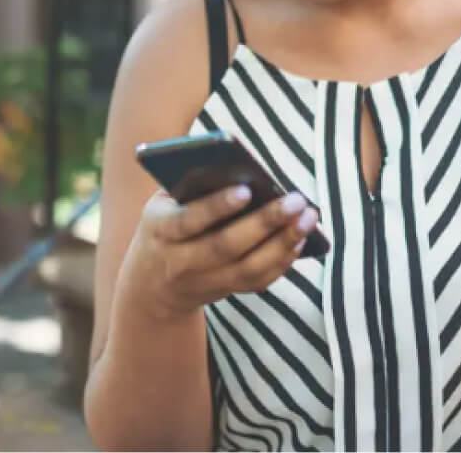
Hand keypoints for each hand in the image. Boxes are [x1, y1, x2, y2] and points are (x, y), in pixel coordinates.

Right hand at [127, 185, 318, 319]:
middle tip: (296, 200)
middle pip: (226, 246)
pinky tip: (300, 238)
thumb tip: (236, 168)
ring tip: (308, 217)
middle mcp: (181, 261)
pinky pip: (259, 281)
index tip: (246, 189)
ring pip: (249, 268)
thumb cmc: (164, 223)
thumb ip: (190, 186)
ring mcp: (205, 281)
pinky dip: (283, 261)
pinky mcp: (225, 292)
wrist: (152, 282)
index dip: (217, 206)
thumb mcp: (162, 203)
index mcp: (161, 230)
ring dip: (283, 243)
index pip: (189, 220)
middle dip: (265, 223)